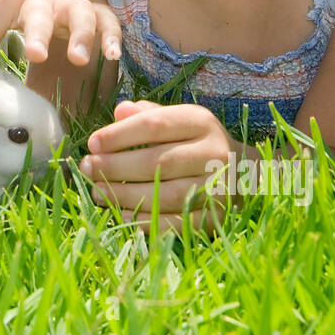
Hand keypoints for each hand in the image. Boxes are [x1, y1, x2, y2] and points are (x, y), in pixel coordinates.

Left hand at [0, 0, 120, 65]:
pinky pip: (106, 19)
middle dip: (37, 35)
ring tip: (79, 58)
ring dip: (81, 35)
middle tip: (34, 54)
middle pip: (38, 18)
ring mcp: (67, 2)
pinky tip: (114, 56)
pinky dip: (112, 35)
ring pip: (79, 16)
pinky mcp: (88, 5)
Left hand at [78, 100, 239, 234]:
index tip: (92, 142)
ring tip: (95, 192)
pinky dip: (143, 221)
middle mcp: (214, 153)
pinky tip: (119, 214)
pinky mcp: (216, 218)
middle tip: (86, 168)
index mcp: (201, 122)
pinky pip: (174, 223)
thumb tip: (119, 111)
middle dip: (115, 166)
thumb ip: (149, 114)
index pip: (155, 125)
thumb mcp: (179, 120)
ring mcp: (218, 188)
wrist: (248, 173)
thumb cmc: (198, 142)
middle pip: (157, 162)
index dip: (120, 134)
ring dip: (123, 195)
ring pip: (164, 195)